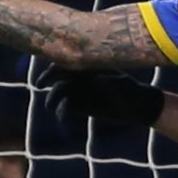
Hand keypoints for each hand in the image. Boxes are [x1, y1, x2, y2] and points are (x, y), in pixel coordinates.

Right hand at [36, 60, 164, 130]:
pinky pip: (67, 107)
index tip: (51, 68)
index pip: (69, 60)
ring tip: (50, 106)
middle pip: (59, 74)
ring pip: (61, 91)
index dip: (58, 63)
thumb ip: (109, 82)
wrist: (137, 105)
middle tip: (39, 84)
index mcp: (90, 65)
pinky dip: (62, 110)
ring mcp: (81, 91)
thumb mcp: (122, 85)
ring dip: (53, 97)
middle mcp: (82, 76)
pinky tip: (62, 116)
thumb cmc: (131, 90)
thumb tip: (96, 80)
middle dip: (48, 77)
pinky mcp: (82, 106)